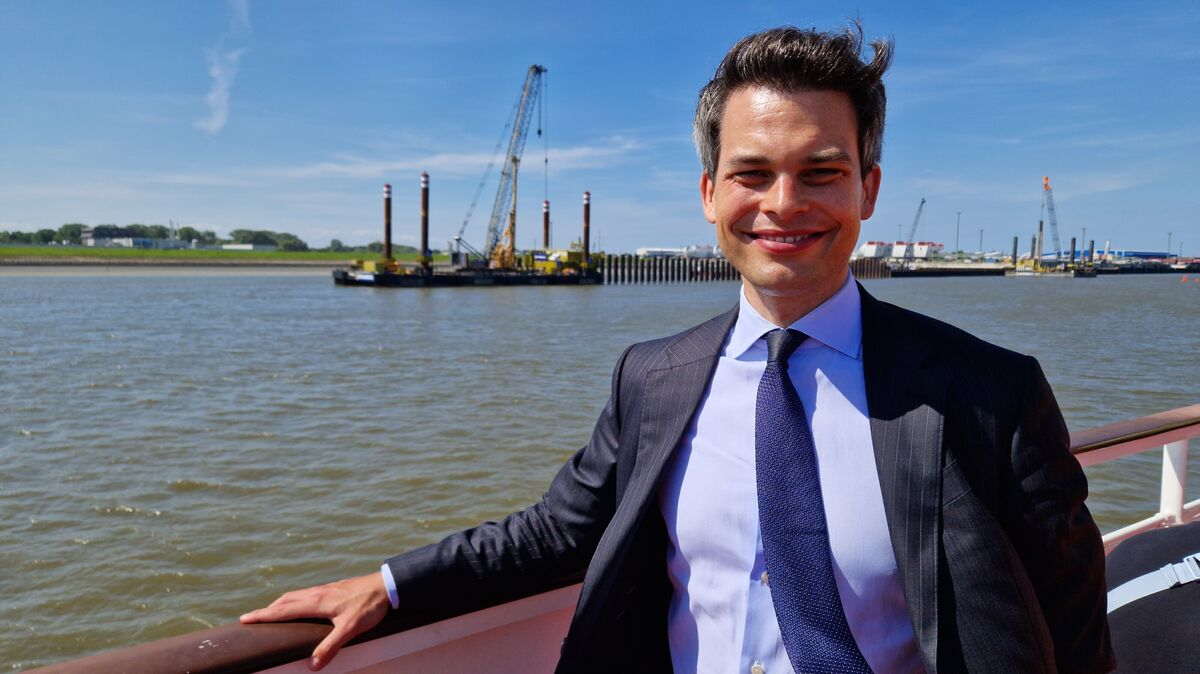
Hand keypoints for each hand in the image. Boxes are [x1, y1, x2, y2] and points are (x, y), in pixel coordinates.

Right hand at [240, 572, 389, 670]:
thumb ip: (331, 646)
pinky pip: (305, 593)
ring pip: (295, 595)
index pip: (283, 610)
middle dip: (267, 610)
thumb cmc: (369, 605)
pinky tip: (299, 605)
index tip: (245, 618)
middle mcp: (317, 593)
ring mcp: (324, 589)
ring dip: (279, 603)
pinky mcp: (332, 589)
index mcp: (317, 601)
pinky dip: (293, 600)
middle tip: (251, 617)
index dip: (263, 615)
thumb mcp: (350, 629)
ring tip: (270, 612)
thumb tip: (312, 664)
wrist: (386, 585)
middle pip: (285, 600)